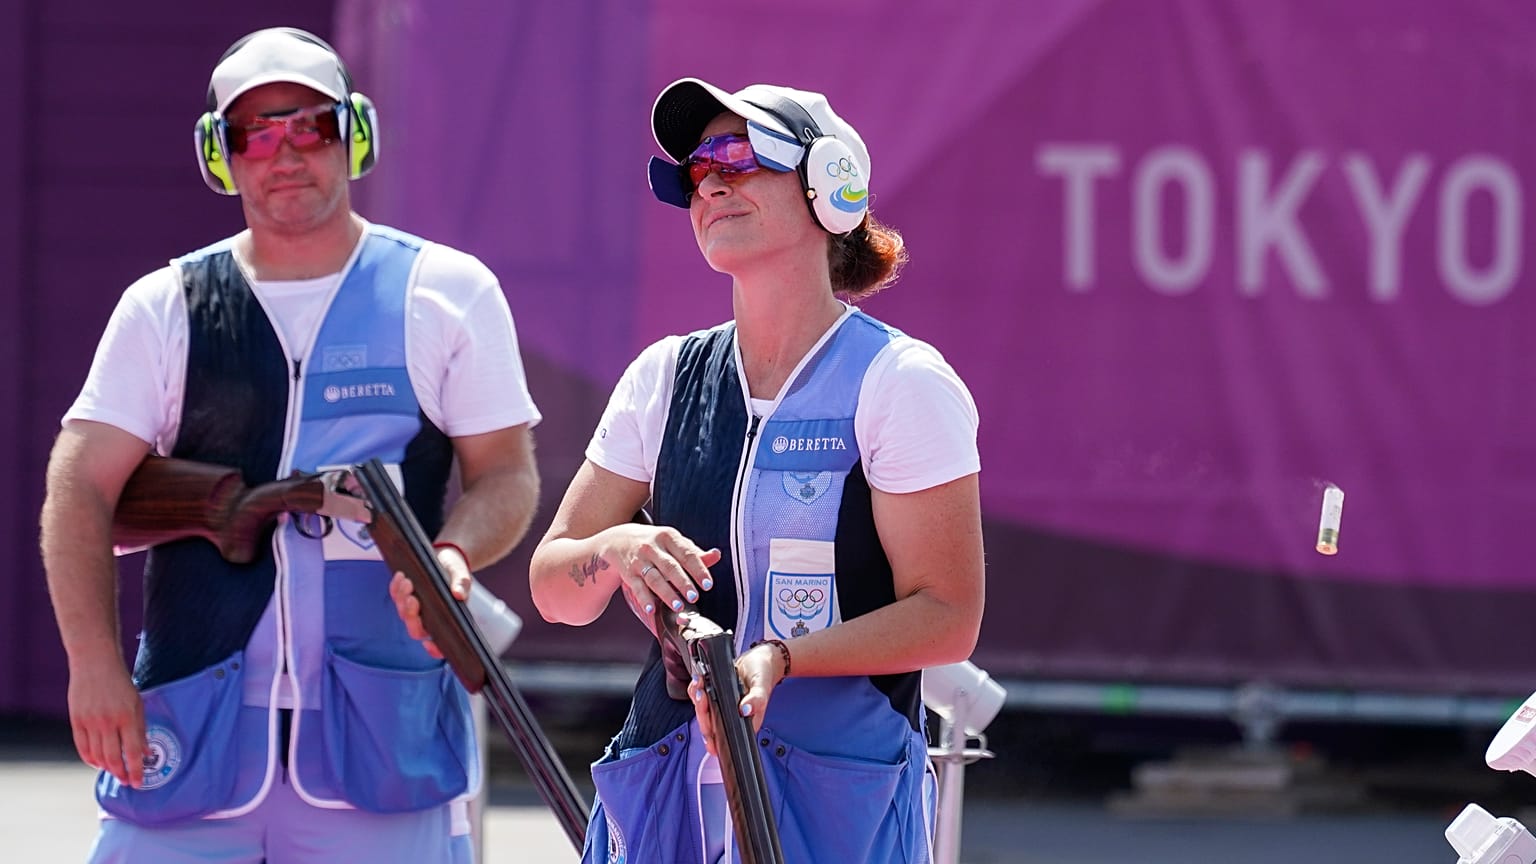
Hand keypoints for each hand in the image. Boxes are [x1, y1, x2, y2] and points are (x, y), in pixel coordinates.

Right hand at [67, 659, 144, 787]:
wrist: (95, 663)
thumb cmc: (120, 683)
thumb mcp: (137, 702)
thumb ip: (140, 728)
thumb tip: (145, 752)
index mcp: (127, 716)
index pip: (132, 751)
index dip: (136, 770)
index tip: (138, 782)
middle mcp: (108, 721)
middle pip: (113, 757)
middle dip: (121, 773)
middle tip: (126, 781)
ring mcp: (90, 722)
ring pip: (96, 755)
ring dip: (106, 768)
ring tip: (114, 772)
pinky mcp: (76, 720)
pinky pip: (82, 747)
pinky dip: (89, 759)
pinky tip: (97, 764)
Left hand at [389, 545, 472, 658]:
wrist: (445, 555)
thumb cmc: (455, 569)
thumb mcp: (461, 573)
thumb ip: (462, 583)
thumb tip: (459, 594)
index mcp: (447, 619)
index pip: (440, 644)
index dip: (434, 649)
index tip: (428, 642)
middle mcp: (429, 619)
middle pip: (415, 630)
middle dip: (411, 615)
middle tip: (413, 598)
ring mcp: (416, 609)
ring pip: (403, 613)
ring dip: (402, 599)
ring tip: (407, 581)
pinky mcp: (405, 597)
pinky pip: (396, 597)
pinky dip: (396, 588)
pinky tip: (400, 576)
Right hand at [612, 525, 719, 624]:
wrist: (618, 539)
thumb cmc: (653, 542)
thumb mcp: (673, 541)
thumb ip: (694, 552)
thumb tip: (716, 555)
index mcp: (668, 537)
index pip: (687, 554)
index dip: (698, 569)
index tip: (708, 584)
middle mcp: (653, 547)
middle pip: (670, 567)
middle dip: (683, 583)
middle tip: (694, 597)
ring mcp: (639, 560)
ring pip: (654, 578)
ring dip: (666, 593)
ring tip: (678, 606)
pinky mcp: (628, 573)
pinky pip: (637, 587)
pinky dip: (644, 599)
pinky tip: (651, 609)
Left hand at [688, 640, 788, 757]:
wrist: (760, 660)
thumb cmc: (764, 675)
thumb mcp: (762, 686)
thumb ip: (757, 699)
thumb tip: (745, 710)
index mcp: (743, 722)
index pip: (725, 736)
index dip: (712, 735)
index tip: (708, 722)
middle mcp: (730, 717)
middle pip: (709, 725)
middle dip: (702, 712)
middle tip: (703, 696)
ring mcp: (721, 707)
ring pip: (702, 711)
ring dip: (697, 699)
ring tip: (699, 685)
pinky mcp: (715, 695)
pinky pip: (700, 696)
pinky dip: (696, 689)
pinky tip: (699, 680)